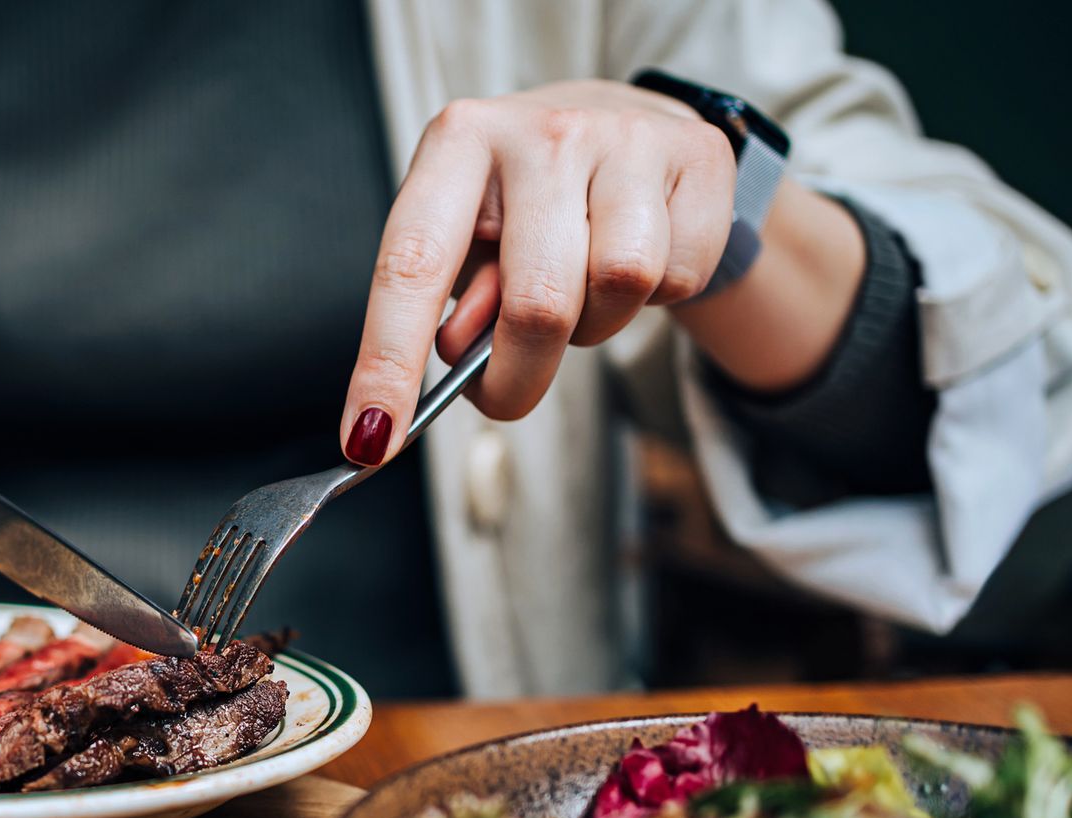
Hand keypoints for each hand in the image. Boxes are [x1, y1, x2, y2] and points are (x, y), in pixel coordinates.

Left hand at [341, 80, 735, 463]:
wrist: (627, 123)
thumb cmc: (527, 199)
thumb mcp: (469, 236)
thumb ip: (457, 298)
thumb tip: (463, 353)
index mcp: (458, 143)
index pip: (411, 267)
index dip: (388, 362)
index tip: (371, 440)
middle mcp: (540, 131)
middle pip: (537, 302)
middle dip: (519, 376)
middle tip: (509, 390)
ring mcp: (626, 137)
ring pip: (619, 286)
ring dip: (597, 325)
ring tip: (581, 291)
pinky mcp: (700, 156)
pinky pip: (679, 276)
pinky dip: (658, 297)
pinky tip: (637, 257)